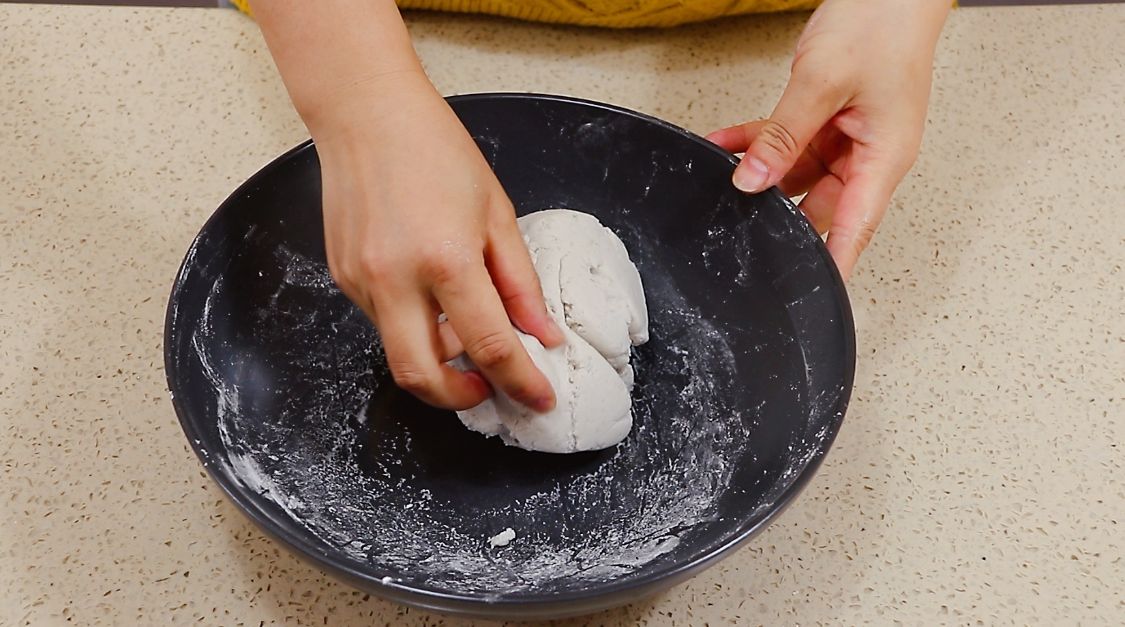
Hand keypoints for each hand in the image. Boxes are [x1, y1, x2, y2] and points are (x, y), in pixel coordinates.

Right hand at [312, 72, 563, 410]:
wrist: (366, 114)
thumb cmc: (436, 151)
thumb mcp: (496, 213)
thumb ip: (520, 283)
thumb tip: (542, 333)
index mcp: (446, 260)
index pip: (489, 347)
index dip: (520, 381)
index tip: (540, 399)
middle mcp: (395, 280)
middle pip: (423, 378)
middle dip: (460, 398)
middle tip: (488, 387)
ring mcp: (361, 282)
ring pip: (398, 352)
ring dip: (436, 359)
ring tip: (462, 329)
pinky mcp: (342, 276)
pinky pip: (381, 322)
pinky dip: (411, 326)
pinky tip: (428, 294)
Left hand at [708, 0, 948, 278]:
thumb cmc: (882, 27)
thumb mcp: (822, 84)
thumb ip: (783, 135)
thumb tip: (752, 180)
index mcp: (884, 158)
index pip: (853, 228)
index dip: (831, 265)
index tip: (808, 292)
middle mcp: (868, 156)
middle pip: (818, 206)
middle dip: (777, 212)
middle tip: (739, 224)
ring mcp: (847, 139)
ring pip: (795, 175)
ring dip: (760, 172)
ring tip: (726, 173)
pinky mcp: (828, 120)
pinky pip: (786, 142)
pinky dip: (757, 142)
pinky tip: (726, 145)